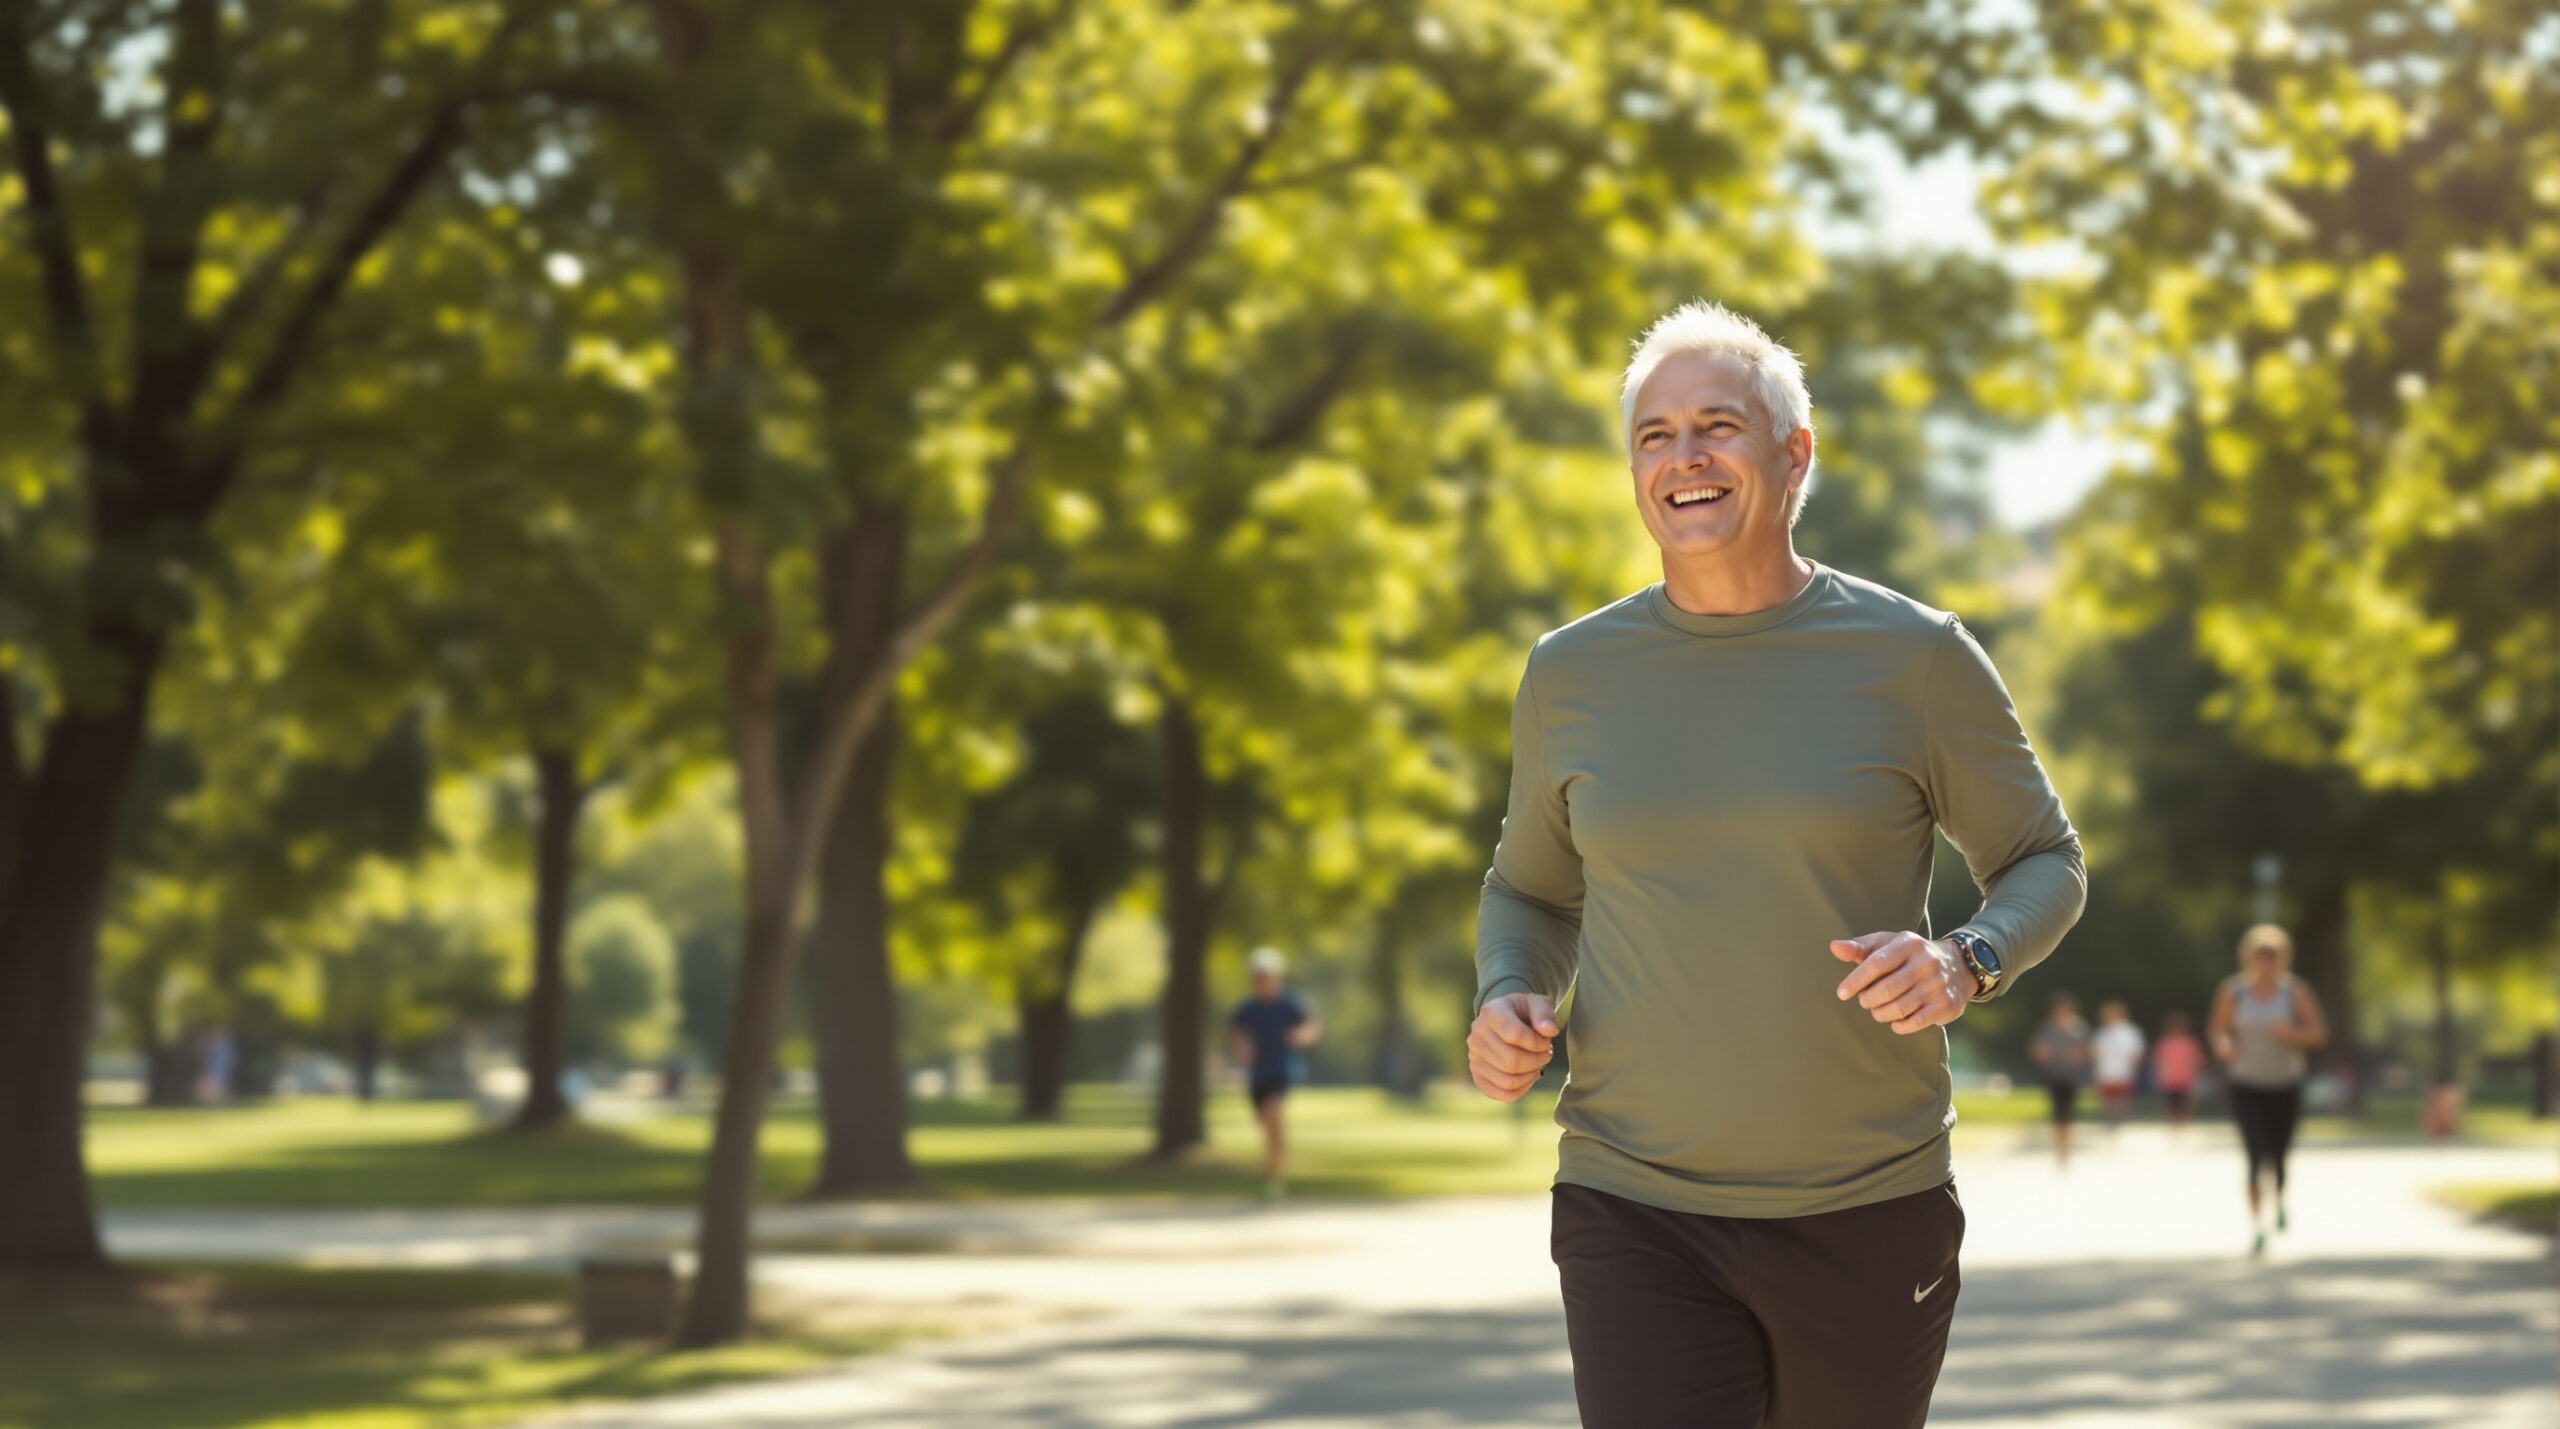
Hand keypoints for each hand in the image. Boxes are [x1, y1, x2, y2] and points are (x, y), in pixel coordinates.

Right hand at [1467, 993, 1558, 1101]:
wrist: (1505, 1018)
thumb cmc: (1524, 1012)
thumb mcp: (1537, 1004)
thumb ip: (1545, 1014)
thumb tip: (1549, 1031)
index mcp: (1491, 1013)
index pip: (1514, 1034)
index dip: (1537, 1043)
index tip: (1547, 1041)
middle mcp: (1477, 1035)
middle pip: (1511, 1061)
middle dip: (1537, 1061)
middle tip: (1546, 1054)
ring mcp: (1474, 1056)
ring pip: (1508, 1080)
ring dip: (1531, 1076)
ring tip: (1538, 1064)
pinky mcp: (1477, 1074)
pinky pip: (1501, 1093)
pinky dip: (1521, 1091)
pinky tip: (1529, 1077)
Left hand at [1832, 931, 1975, 1035]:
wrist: (1959, 965)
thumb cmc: (1911, 955)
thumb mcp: (1888, 944)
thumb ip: (1860, 947)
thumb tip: (1834, 947)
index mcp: (1908, 944)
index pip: (1877, 963)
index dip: (1856, 980)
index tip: (1842, 993)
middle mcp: (1925, 963)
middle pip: (1887, 989)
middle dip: (1868, 999)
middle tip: (1864, 1001)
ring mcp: (1937, 984)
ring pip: (1899, 1008)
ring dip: (1881, 1013)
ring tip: (1877, 1010)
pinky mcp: (1945, 1005)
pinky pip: (1915, 1022)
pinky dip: (1899, 1026)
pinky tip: (1894, 1022)